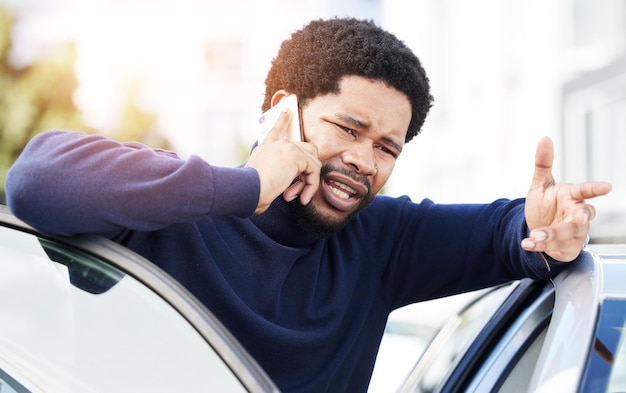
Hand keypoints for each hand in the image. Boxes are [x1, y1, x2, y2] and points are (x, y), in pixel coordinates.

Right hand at [245, 109, 320, 214]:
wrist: (247, 189)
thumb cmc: (249, 192)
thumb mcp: (259, 180)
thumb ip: (274, 178)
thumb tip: (288, 191)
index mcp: (266, 148)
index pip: (276, 130)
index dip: (282, 120)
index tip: (287, 111)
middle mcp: (277, 144)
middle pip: (306, 149)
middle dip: (307, 171)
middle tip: (294, 190)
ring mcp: (288, 148)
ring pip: (313, 162)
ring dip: (308, 183)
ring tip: (298, 196)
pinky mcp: (298, 156)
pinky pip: (314, 172)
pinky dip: (311, 187)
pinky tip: (302, 198)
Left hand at [521, 136, 611, 260]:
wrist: (538, 231)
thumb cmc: (544, 206)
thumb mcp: (540, 185)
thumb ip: (543, 164)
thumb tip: (545, 138)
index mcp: (573, 196)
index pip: (586, 190)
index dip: (595, 189)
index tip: (607, 186)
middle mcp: (577, 214)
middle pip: (581, 217)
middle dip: (578, 220)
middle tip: (577, 219)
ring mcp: (575, 233)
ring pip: (569, 234)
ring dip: (552, 235)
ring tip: (534, 236)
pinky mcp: (567, 248)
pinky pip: (555, 248)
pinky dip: (539, 248)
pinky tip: (526, 244)